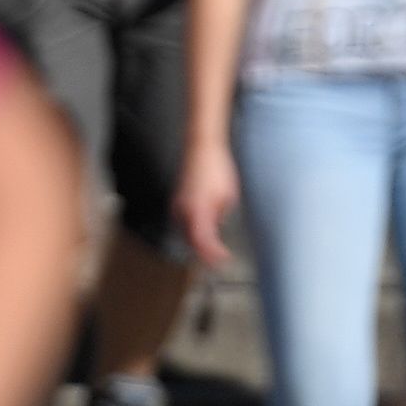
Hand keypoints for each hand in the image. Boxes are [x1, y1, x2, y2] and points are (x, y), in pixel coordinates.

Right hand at [174, 140, 240, 269]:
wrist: (201, 146)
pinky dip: (192, 230)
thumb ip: (221, 215)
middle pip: (192, 242)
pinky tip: (202, 232)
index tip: (224, 259)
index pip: (203, 243)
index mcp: (198, 211)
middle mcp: (184, 211)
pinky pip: (183, 222)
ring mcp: (178, 205)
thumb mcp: (228, 196)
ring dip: (198, 243)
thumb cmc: (217, 168)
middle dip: (206, 253)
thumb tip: (217, 225)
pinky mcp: (177, 200)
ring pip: (186, 233)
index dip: (214, 255)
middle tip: (220, 258)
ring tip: (213, 248)